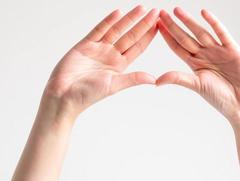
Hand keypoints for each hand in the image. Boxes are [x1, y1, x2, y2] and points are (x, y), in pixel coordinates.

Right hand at [44, 5, 158, 115]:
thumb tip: (154, 79)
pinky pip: (98, 30)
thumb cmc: (88, 94)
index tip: (159, 25)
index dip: (148, 36)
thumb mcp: (114, 85)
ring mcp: (98, 49)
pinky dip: (107, 21)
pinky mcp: (85, 45)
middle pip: (130, 36)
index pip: (138, 47)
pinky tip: (118, 13)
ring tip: (141, 8)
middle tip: (156, 12)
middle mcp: (111, 55)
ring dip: (128, 19)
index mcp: (120, 65)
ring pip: (116, 30)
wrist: (64, 95)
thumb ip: (133, 79)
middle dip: (143, 24)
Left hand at [157, 8, 239, 121]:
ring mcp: (218, 51)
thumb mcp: (196, 85)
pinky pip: (222, 33)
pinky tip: (204, 13)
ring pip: (200, 33)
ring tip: (177, 10)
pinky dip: (214, 23)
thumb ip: (178, 78)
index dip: (167, 36)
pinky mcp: (232, 49)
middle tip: (161, 13)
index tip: (157, 25)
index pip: (178, 47)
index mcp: (195, 64)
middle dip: (173, 26)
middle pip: (186, 37)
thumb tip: (156, 81)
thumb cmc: (220, 97)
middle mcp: (205, 55)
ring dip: (189, 21)